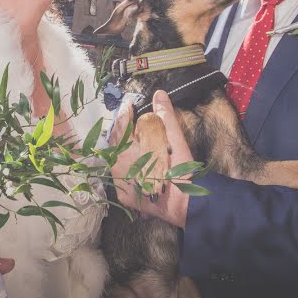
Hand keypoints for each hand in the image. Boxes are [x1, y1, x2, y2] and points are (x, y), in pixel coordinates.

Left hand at [110, 90, 192, 227]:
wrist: (184, 203)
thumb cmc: (180, 171)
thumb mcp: (174, 139)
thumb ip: (164, 115)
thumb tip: (159, 95)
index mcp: (129, 151)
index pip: (123, 126)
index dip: (126, 113)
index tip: (129, 104)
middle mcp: (119, 166)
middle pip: (115, 141)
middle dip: (121, 128)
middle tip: (127, 117)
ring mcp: (120, 182)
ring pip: (114, 157)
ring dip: (120, 145)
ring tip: (129, 137)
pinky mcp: (124, 194)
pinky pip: (118, 174)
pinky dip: (123, 164)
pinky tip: (131, 160)